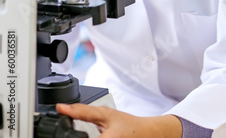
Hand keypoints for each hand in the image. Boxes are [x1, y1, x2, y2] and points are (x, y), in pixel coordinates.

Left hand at [56, 103, 182, 137]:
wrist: (147, 134)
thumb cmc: (128, 125)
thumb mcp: (106, 114)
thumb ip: (83, 111)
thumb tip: (61, 108)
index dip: (66, 136)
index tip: (60, 132)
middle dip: (74, 137)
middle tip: (84, 130)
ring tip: (90, 132)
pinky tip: (93, 136)